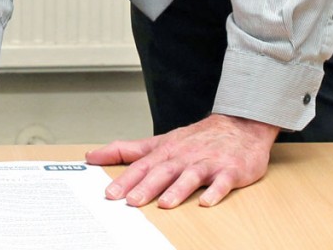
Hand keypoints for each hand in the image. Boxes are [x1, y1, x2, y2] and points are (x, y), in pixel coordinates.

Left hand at [86, 113, 278, 208]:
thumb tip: (94, 156)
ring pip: (190, 176)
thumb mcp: (160, 142)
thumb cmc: (195, 139)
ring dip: (177, 190)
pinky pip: (222, 182)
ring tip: (164, 205)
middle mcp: (184, 156)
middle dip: (146, 186)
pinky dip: (215, 191)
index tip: (109, 193)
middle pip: (162, 171)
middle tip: (129, 201)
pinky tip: (206, 202)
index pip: (141, 165)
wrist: (238, 126)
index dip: (125, 179)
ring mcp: (207, 163)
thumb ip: (128, 150)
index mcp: (166, 151)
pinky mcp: (230, 170)